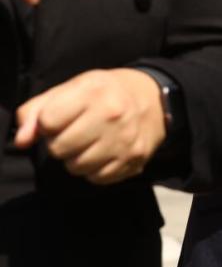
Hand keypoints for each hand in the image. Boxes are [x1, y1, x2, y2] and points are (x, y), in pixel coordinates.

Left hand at [13, 68, 165, 182]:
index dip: (48, 123)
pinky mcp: (135, 159)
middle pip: (59, 148)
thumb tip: (21, 141)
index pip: (48, 122)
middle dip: (60, 143)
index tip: (60, 118)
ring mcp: (125, 139)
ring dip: (76, 159)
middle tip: (73, 133)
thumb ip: (37, 110)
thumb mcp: (70, 89)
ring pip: (76, 167)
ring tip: (87, 144)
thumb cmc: (104, 93)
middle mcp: (112, 115)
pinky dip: (95, 170)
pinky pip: (97, 178)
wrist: (155, 98)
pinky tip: (102, 153)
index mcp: (93, 92)